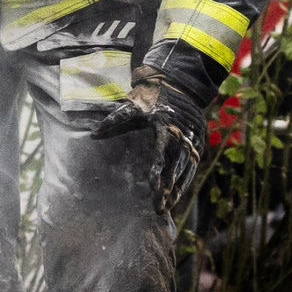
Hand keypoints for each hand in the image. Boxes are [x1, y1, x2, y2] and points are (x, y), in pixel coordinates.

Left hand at [91, 64, 207, 215]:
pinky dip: (185, 181)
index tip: (153, 187)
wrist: (178, 84)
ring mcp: (194, 141)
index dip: (158, 171)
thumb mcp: (132, 106)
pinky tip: (177, 195)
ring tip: (167, 207)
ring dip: (177, 190)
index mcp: (166, 125)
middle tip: (158, 208)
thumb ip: (114, 121)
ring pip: (187, 170)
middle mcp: (183, 135)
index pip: (162, 153)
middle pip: (176, 167)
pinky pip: (193, 167)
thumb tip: (93, 135)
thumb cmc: (151, 96)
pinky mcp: (198, 144)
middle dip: (168, 189)